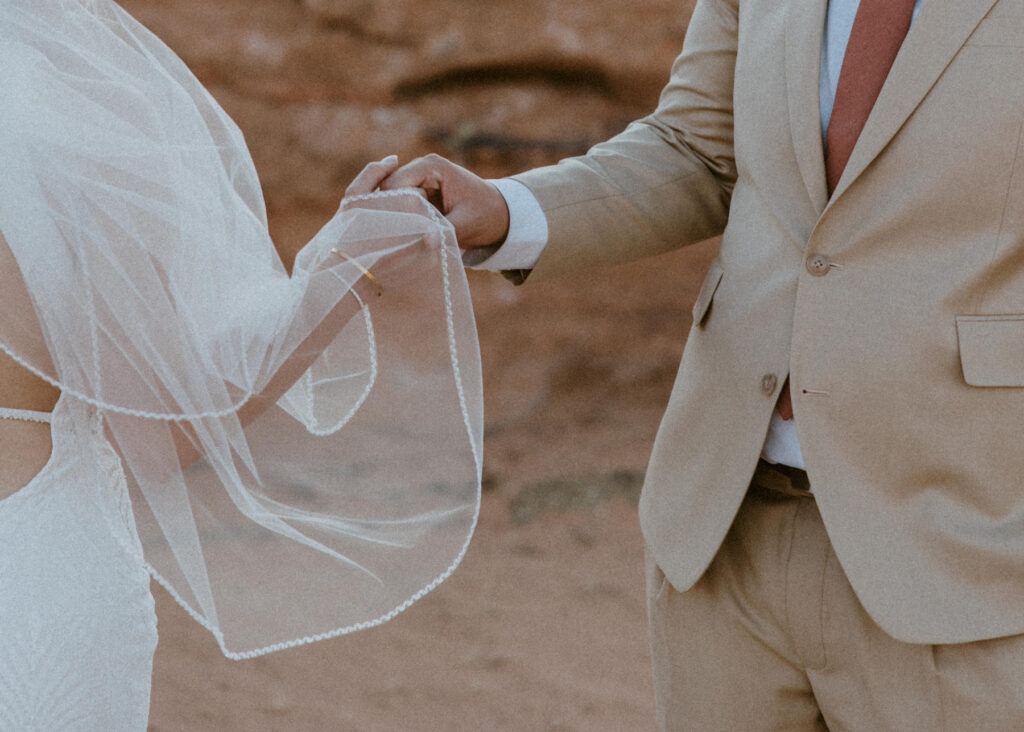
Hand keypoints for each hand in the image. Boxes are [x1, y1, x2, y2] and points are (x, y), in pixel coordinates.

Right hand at [347, 154, 510, 250]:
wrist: (499, 214)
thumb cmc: (485, 216)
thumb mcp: (466, 225)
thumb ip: (445, 231)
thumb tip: (428, 242)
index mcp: (431, 166)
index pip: (393, 184)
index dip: (390, 208)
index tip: (396, 233)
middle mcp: (421, 167)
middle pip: (388, 189)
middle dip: (391, 212)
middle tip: (398, 239)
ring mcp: (419, 177)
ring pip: (391, 197)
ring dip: (396, 216)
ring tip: (403, 238)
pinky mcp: (419, 189)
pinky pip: (401, 203)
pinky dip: (403, 218)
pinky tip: (407, 235)